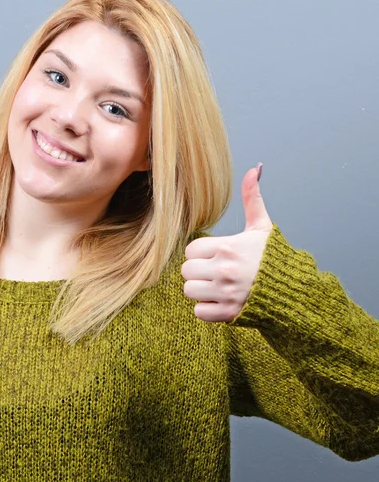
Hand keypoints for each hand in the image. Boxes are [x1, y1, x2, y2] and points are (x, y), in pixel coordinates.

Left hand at [181, 164, 272, 322]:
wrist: (294, 292)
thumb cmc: (274, 259)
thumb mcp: (262, 227)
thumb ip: (252, 198)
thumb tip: (254, 168)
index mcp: (227, 248)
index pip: (191, 251)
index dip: (200, 254)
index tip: (213, 256)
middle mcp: (223, 270)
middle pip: (186, 271)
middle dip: (198, 271)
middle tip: (214, 272)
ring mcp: (225, 293)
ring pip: (189, 291)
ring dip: (200, 290)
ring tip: (216, 286)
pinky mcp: (227, 313)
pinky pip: (199, 311)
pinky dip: (206, 309)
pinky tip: (220, 301)